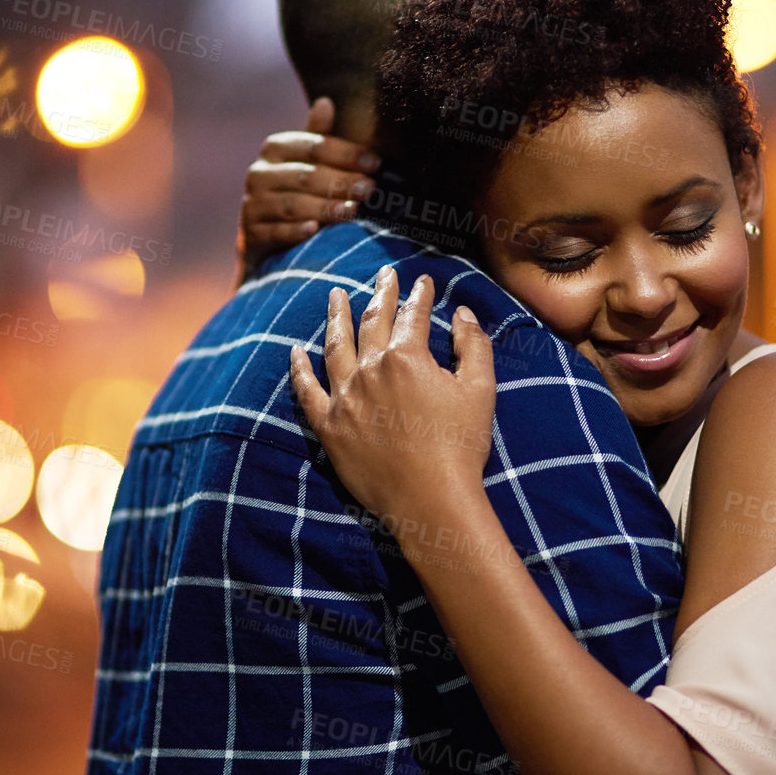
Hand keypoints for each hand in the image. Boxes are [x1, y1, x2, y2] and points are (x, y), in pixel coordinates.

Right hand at [238, 97, 381, 275]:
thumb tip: (326, 102)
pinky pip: (276, 231)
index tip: (375, 163)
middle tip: (369, 188)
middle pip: (305, 176)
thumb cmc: (296, 187)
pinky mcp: (253, 233)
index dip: (346, 153)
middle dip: (341, 182)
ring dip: (325, 207)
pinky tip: (315, 230)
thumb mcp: (307, 160)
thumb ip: (318, 135)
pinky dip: (295, 231)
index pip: (314, 147)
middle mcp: (259, 173)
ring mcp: (253, 204)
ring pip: (293, 204)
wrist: (266, 232)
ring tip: (353, 210)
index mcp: (275, 148)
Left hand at [289, 266, 494, 529]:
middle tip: (384, 274)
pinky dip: (299, 369)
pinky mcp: (328, 427)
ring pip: (335, 346)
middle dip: (380, 293)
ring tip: (336, 296)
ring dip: (336, 316)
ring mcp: (344, 398)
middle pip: (372, 321)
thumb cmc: (461, 447)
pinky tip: (295, 351)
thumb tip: (461, 313)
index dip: (420, 296)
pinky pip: (307, 391)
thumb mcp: (480, 390)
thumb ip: (473, 344)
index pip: (412, 315)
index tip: (422, 283)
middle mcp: (369, 369)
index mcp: (406, 357)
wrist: (430, 501)